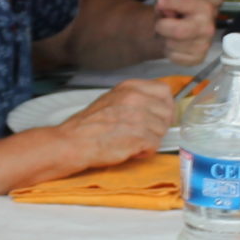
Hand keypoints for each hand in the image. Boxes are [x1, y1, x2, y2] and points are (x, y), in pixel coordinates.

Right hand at [61, 77, 175, 167]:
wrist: (73, 142)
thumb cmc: (89, 125)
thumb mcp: (112, 99)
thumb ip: (134, 99)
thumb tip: (155, 107)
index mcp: (130, 88)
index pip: (164, 90)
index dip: (165, 105)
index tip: (159, 114)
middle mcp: (136, 99)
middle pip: (166, 112)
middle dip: (158, 125)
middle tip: (142, 132)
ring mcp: (139, 117)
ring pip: (162, 130)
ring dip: (150, 139)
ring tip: (132, 141)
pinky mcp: (139, 136)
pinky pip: (155, 145)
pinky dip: (145, 151)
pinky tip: (131, 150)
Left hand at [152, 0, 218, 65]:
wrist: (183, 24)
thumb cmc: (178, 8)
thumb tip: (163, 7)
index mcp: (206, 8)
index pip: (183, 5)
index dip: (168, 3)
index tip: (161, 1)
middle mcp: (208, 27)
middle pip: (178, 31)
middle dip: (162, 26)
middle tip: (160, 23)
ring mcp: (205, 44)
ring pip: (171, 45)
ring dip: (164, 38)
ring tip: (169, 31)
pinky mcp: (198, 58)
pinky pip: (173, 57)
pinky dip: (168, 50)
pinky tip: (174, 42)